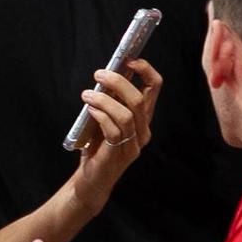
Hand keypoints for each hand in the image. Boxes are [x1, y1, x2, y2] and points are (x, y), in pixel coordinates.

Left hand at [70, 59, 161, 207]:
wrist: (91, 182)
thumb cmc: (97, 148)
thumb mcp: (105, 119)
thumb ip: (109, 101)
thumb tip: (104, 77)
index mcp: (142, 119)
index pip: (154, 88)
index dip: (145, 70)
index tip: (129, 59)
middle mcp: (143, 131)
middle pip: (140, 99)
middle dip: (119, 82)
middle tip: (99, 75)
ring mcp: (133, 145)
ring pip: (126, 114)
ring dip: (104, 100)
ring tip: (87, 95)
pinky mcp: (118, 156)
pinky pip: (113, 131)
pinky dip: (101, 116)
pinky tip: (90, 111)